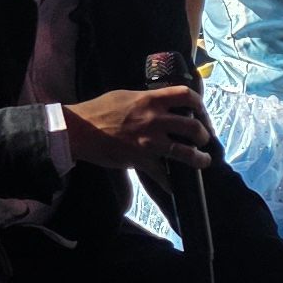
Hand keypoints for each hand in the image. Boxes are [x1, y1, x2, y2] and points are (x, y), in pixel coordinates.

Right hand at [60, 84, 212, 172]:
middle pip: (193, 126)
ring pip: (186, 153)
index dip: (199, 103)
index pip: (185, 95)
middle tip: (203, 139)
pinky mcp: (141, 161)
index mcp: (150, 100)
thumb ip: (145, 100)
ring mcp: (149, 142)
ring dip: (199, 159)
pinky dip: (171, 184)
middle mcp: (154, 120)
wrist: (78, 130)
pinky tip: (175, 187)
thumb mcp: (125, 96)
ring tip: (203, 161)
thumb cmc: (98, 110)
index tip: (201, 112)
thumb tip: (160, 103)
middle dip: (204, 135)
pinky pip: (164, 176)